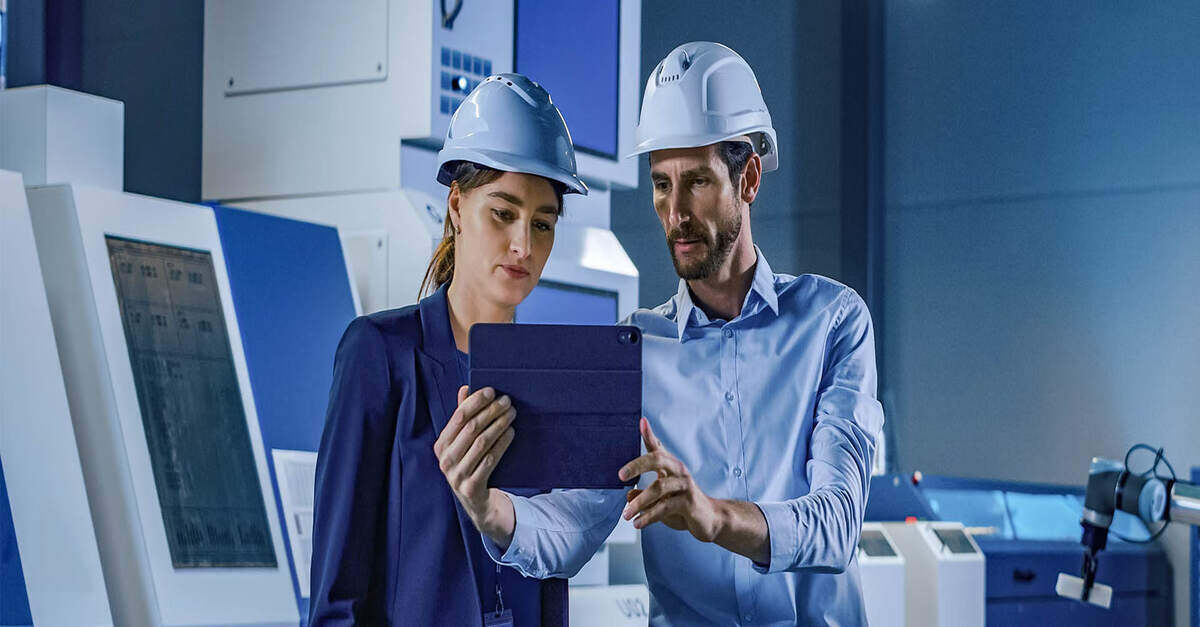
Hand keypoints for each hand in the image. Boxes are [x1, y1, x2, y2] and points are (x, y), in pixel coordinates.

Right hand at [434, 386, 515, 533]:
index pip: (458, 417)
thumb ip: (462, 417)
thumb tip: (465, 388)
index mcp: (441, 446)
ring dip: (499, 425)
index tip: (492, 391)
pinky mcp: (471, 487)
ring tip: (512, 414)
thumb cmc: (471, 464)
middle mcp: (445, 460)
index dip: (475, 402)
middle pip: (471, 428)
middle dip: (491, 411)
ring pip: (482, 443)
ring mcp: (457, 476)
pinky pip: (490, 460)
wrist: (477, 502)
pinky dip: (502, 444)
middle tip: (507, 402)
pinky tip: (511, 433)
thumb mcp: (463, 442)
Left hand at [618, 418, 721, 541]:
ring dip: (639, 502)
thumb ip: (643, 495)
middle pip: (657, 459)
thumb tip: (628, 496)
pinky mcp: (689, 502)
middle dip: (637, 465)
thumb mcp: (660, 499)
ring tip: (626, 515)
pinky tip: (638, 523)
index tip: (641, 422)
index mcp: (670, 467)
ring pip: (659, 488)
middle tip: (621, 475)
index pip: (657, 448)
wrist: (709, 520)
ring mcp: (685, 486)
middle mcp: (678, 471)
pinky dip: (649, 516)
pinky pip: (665, 507)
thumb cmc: (682, 506)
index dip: (649, 434)